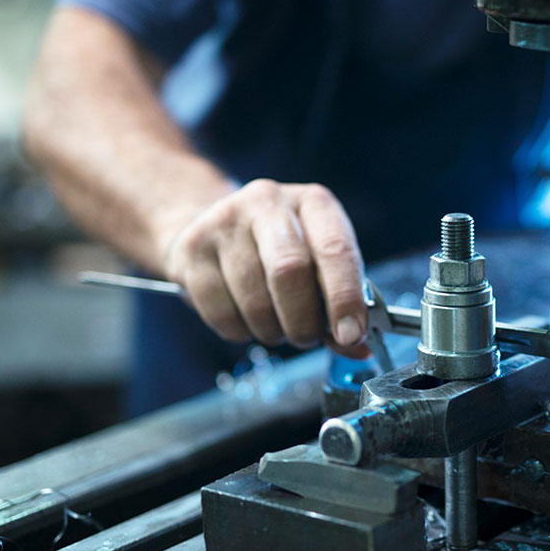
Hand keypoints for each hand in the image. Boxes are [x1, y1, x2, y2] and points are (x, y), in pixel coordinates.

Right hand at [163, 179, 368, 357]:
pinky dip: (240, 331)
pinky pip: (220, 311)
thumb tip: (357, 348)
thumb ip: (339, 305)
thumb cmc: (280, 252)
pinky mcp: (191, 248)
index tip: (350, 335)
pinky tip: (245, 320)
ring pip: (254, 299)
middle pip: (290, 271)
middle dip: (303, 321)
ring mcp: (225, 221)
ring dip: (271, 330)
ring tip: (275, 326)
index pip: (335, 250)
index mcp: (313, 203)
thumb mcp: (318, 265)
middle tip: (306, 338)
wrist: (212, 227)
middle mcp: (269, 202)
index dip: (345, 298)